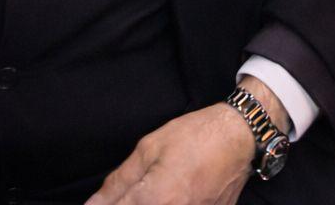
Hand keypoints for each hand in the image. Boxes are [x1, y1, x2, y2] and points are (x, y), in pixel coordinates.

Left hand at [86, 77, 287, 204]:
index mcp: (157, 198)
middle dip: (130, 203)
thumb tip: (94, 204)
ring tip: (160, 190)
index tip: (102, 203)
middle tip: (138, 191)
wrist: (240, 136)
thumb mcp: (150, 148)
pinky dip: (172, 202)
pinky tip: (174, 194)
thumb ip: (119, 182)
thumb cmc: (196, 136)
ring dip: (152, 202)